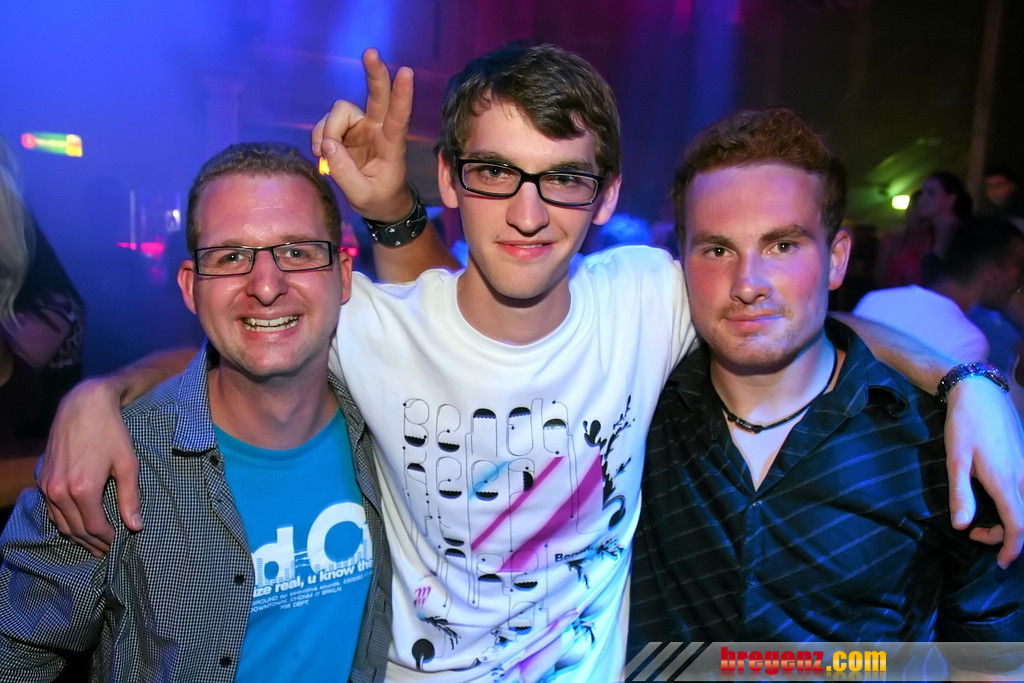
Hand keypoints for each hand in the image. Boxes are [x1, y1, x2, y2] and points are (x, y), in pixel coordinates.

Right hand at [38, 377, 141, 556]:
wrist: (82, 407)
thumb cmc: (111, 433)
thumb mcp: (128, 464)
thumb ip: (130, 497)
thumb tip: (135, 526)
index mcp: (82, 489)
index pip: (94, 526)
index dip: (107, 539)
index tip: (118, 543)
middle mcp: (59, 491)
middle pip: (76, 529)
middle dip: (92, 542)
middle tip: (106, 550)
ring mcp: (46, 486)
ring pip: (61, 523)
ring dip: (76, 535)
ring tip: (92, 543)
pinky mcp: (41, 479)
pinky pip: (51, 510)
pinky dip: (64, 521)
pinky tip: (76, 524)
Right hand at [311, 48, 414, 222]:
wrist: (380, 205)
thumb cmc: (380, 199)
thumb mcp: (362, 195)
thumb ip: (344, 173)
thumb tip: (327, 146)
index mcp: (392, 145)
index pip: (400, 117)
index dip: (402, 95)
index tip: (407, 72)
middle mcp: (378, 129)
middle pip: (378, 95)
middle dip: (375, 74)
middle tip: (371, 52)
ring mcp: (361, 127)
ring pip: (339, 112)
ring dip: (326, 130)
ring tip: (323, 155)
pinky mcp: (346, 131)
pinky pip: (326, 124)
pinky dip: (319, 136)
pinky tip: (321, 153)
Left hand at [945, 376, 1023, 567]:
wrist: (980, 392)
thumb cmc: (964, 424)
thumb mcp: (954, 459)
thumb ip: (960, 494)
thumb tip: (962, 526)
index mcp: (1005, 480)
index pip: (1018, 525)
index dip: (1011, 548)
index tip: (999, 562)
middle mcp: (1023, 476)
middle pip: (1023, 519)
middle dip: (1003, 535)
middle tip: (974, 532)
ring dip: (1009, 519)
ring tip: (982, 519)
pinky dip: (1013, 504)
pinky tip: (994, 499)